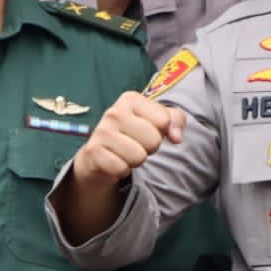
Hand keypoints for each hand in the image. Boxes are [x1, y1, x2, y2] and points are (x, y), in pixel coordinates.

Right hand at [72, 91, 187, 194]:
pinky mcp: (93, 152)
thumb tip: (177, 137)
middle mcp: (113, 112)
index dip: (161, 131)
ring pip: (139, 157)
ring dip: (136, 160)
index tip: (147, 130)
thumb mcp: (158, 121)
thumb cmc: (134, 134)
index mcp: (131, 99)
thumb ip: (175, 121)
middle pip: (154, 140)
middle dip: (149, 148)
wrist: (99, 155)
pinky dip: (122, 170)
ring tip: (125, 153)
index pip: (164, 120)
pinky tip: (115, 161)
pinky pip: (122, 169)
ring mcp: (101, 132)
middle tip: (136, 144)